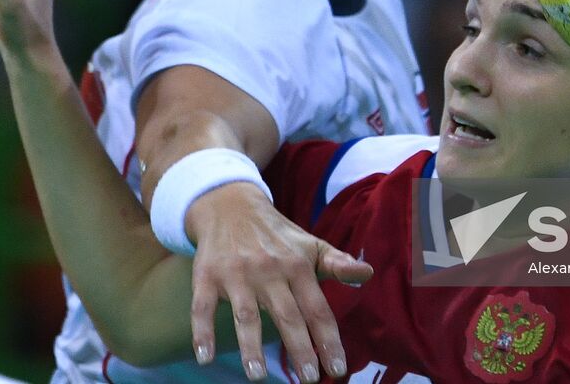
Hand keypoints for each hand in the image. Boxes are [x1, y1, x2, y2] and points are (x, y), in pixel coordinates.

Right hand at [186, 183, 369, 381]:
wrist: (229, 204)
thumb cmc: (276, 234)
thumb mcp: (309, 244)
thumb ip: (338, 263)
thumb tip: (367, 274)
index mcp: (297, 265)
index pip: (317, 309)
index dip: (328, 339)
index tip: (338, 369)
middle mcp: (268, 270)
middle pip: (286, 315)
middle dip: (299, 348)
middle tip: (308, 379)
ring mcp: (236, 273)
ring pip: (245, 314)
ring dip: (250, 346)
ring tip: (257, 375)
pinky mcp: (207, 275)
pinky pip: (203, 307)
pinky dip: (202, 332)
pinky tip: (204, 358)